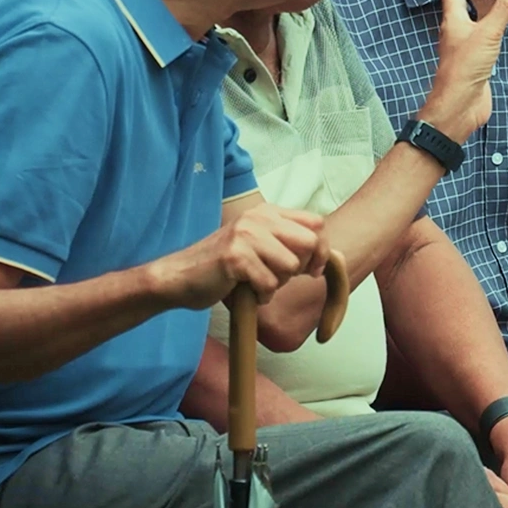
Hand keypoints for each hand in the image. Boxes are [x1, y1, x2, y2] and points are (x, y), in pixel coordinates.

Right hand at [164, 201, 326, 312]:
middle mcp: (257, 217)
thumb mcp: (257, 245)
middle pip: (309, 242)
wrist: (178, 276)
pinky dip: (261, 296)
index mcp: (266, 212)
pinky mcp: (235, 257)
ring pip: (291, 266)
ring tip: (257, 283)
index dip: (321, 249)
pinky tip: (245, 291)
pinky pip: (269, 283)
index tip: (311, 270)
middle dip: (301, 268)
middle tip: (280, 278)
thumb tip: (329, 257)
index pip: (316, 223)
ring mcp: (245, 235)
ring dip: (278, 283)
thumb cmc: (220, 266)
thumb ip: (286, 243)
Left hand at [419, 0, 507, 140]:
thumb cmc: (463, 71)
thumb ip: (505, 8)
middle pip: (451, 5)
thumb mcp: (488, 34)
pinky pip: (477, 38)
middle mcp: (455, 34)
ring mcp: (463, 49)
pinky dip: (478, 27)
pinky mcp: (473, 63)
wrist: (459, 108)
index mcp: (453, 23)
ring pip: (462, 21)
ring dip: (461, 6)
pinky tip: (481, 30)